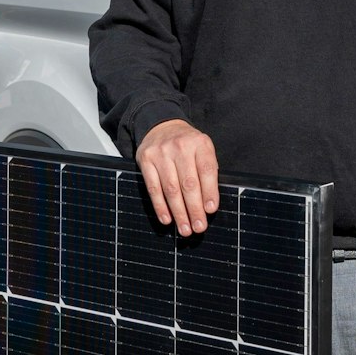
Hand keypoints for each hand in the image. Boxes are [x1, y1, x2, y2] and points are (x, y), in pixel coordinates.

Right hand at [134, 119, 218, 235]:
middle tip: (199, 227)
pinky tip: (167, 219)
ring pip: (171, 189)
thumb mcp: (202, 148)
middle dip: (194, 209)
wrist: (162, 126)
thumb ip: (207, 171)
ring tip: (185, 229)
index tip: (210, 210)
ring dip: (179, 212)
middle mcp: (180, 147)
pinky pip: (153, 188)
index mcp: (200, 143)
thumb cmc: (187, 144)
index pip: (207, 170)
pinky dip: (160, 206)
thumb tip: (209, 205)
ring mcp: (161, 153)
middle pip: (188, 183)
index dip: (209, 191)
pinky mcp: (145, 160)